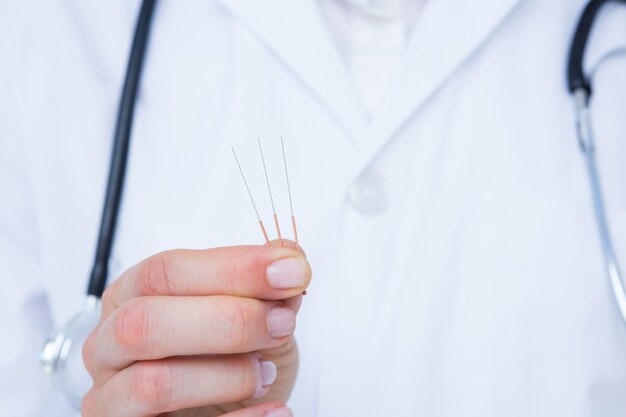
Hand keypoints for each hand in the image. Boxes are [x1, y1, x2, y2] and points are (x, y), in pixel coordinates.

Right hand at [82, 242, 310, 416]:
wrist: (223, 412)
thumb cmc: (227, 361)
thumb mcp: (254, 317)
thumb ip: (266, 289)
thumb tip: (289, 257)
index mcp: (130, 297)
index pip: (165, 271)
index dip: (232, 268)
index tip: (291, 271)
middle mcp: (109, 345)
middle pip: (145, 322)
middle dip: (228, 320)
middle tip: (282, 323)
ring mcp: (111, 399)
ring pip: (153, 384)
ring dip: (227, 374)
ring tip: (267, 374)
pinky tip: (275, 411)